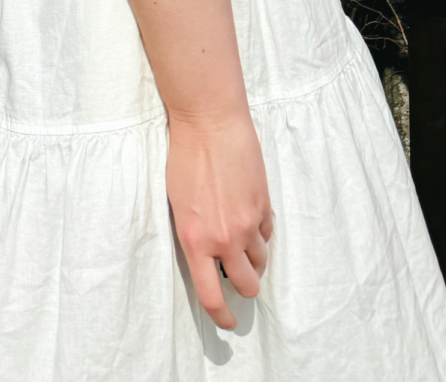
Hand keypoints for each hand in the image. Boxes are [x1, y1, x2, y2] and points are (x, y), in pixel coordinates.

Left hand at [166, 110, 272, 330]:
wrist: (209, 123)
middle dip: (245, 285)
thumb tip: (208, 254)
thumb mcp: (178, 203)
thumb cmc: (184, 157)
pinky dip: (261, 232)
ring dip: (253, 258)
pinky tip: (249, 214)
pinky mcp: (264, 207)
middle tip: (240, 278)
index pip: (212, 295)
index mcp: (195, 241)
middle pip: (246, 284)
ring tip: (242, 240)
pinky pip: (268, 235)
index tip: (228, 321)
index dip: (222, 315)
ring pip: (261, 262)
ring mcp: (248, 224)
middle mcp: (224, 239)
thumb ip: (194, 233)